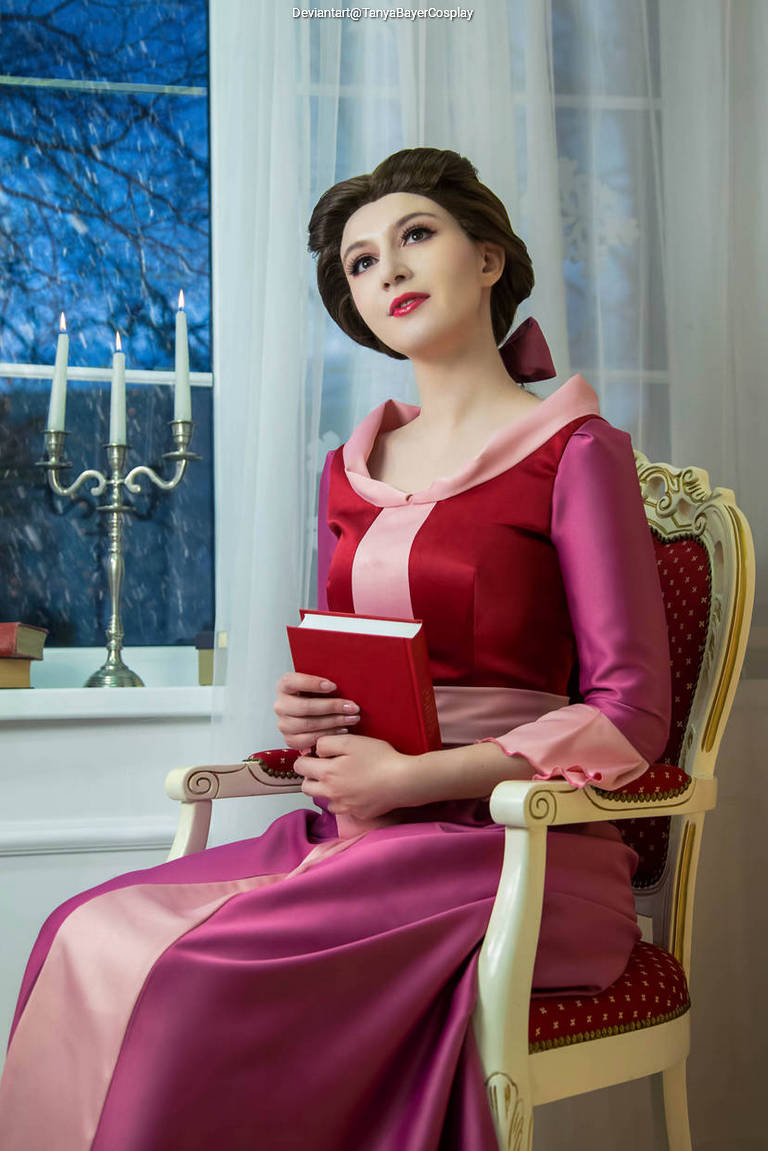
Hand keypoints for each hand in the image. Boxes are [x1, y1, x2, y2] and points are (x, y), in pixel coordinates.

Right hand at [273, 672, 359, 749]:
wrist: (310, 714)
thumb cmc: (317, 695)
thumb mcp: (317, 684)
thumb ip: (324, 682)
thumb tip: (346, 680)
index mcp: (284, 686)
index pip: (293, 682)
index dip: (313, 684)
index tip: (333, 686)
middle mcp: (281, 705)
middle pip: (305, 707)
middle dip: (332, 707)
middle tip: (352, 707)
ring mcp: (284, 724)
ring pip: (309, 724)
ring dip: (334, 722)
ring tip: (352, 718)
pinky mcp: (290, 739)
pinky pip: (310, 739)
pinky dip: (328, 734)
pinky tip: (342, 729)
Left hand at [294, 734, 410, 820]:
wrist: (402, 781)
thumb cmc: (379, 758)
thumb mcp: (351, 741)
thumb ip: (326, 743)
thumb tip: (315, 750)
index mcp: (327, 773)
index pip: (300, 767)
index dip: (305, 758)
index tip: (316, 754)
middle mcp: (331, 793)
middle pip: (306, 787)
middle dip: (311, 776)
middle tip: (326, 767)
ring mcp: (344, 806)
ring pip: (324, 799)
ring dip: (327, 790)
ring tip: (343, 778)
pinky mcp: (357, 814)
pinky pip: (342, 808)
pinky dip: (344, 800)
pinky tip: (356, 790)